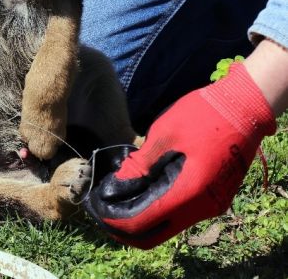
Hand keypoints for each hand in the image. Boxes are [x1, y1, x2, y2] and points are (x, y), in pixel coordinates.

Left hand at [84, 63, 275, 248]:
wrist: (245, 106)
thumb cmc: (204, 115)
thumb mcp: (164, 135)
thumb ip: (140, 165)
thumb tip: (116, 186)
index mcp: (188, 193)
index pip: (142, 223)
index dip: (114, 219)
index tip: (95, 206)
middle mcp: (202, 207)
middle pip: (153, 235)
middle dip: (123, 227)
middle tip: (101, 209)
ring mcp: (211, 205)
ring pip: (166, 226)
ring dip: (140, 218)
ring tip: (115, 198)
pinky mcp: (214, 197)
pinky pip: (179, 213)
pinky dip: (156, 209)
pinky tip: (139, 190)